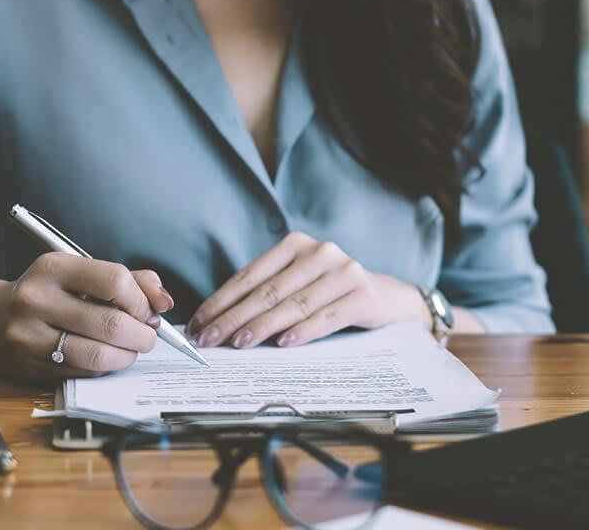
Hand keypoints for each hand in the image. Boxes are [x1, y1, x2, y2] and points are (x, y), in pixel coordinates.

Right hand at [0, 253, 174, 380]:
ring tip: (130, 347)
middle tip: (147, 335)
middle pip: (112, 324)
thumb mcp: (82, 273)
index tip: (147, 310)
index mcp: (54, 267)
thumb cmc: (50, 292)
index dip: (141, 300)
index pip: (114, 281)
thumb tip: (163, 301)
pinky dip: (106, 367)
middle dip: (142, 334)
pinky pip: (86, 372)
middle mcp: (38, 299)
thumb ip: (130, 279)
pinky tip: (105, 355)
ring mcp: (33, 336)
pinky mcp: (35, 366)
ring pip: (100, 356)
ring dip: (127, 355)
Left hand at [187, 232, 430, 348]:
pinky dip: (302, 331)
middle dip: (233, 318)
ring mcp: (343, 271)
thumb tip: (217, 324)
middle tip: (209, 340)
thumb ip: (266, 295)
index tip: (198, 324)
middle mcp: (319, 252)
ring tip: (238, 344)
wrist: (389, 299)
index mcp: (295, 244)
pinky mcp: (362, 294)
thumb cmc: (331, 294)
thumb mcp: (299, 285)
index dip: (221, 302)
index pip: (249, 276)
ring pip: (293, 304)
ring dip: (262, 327)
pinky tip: (282, 343)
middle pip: (267, 291)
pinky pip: (325, 316)